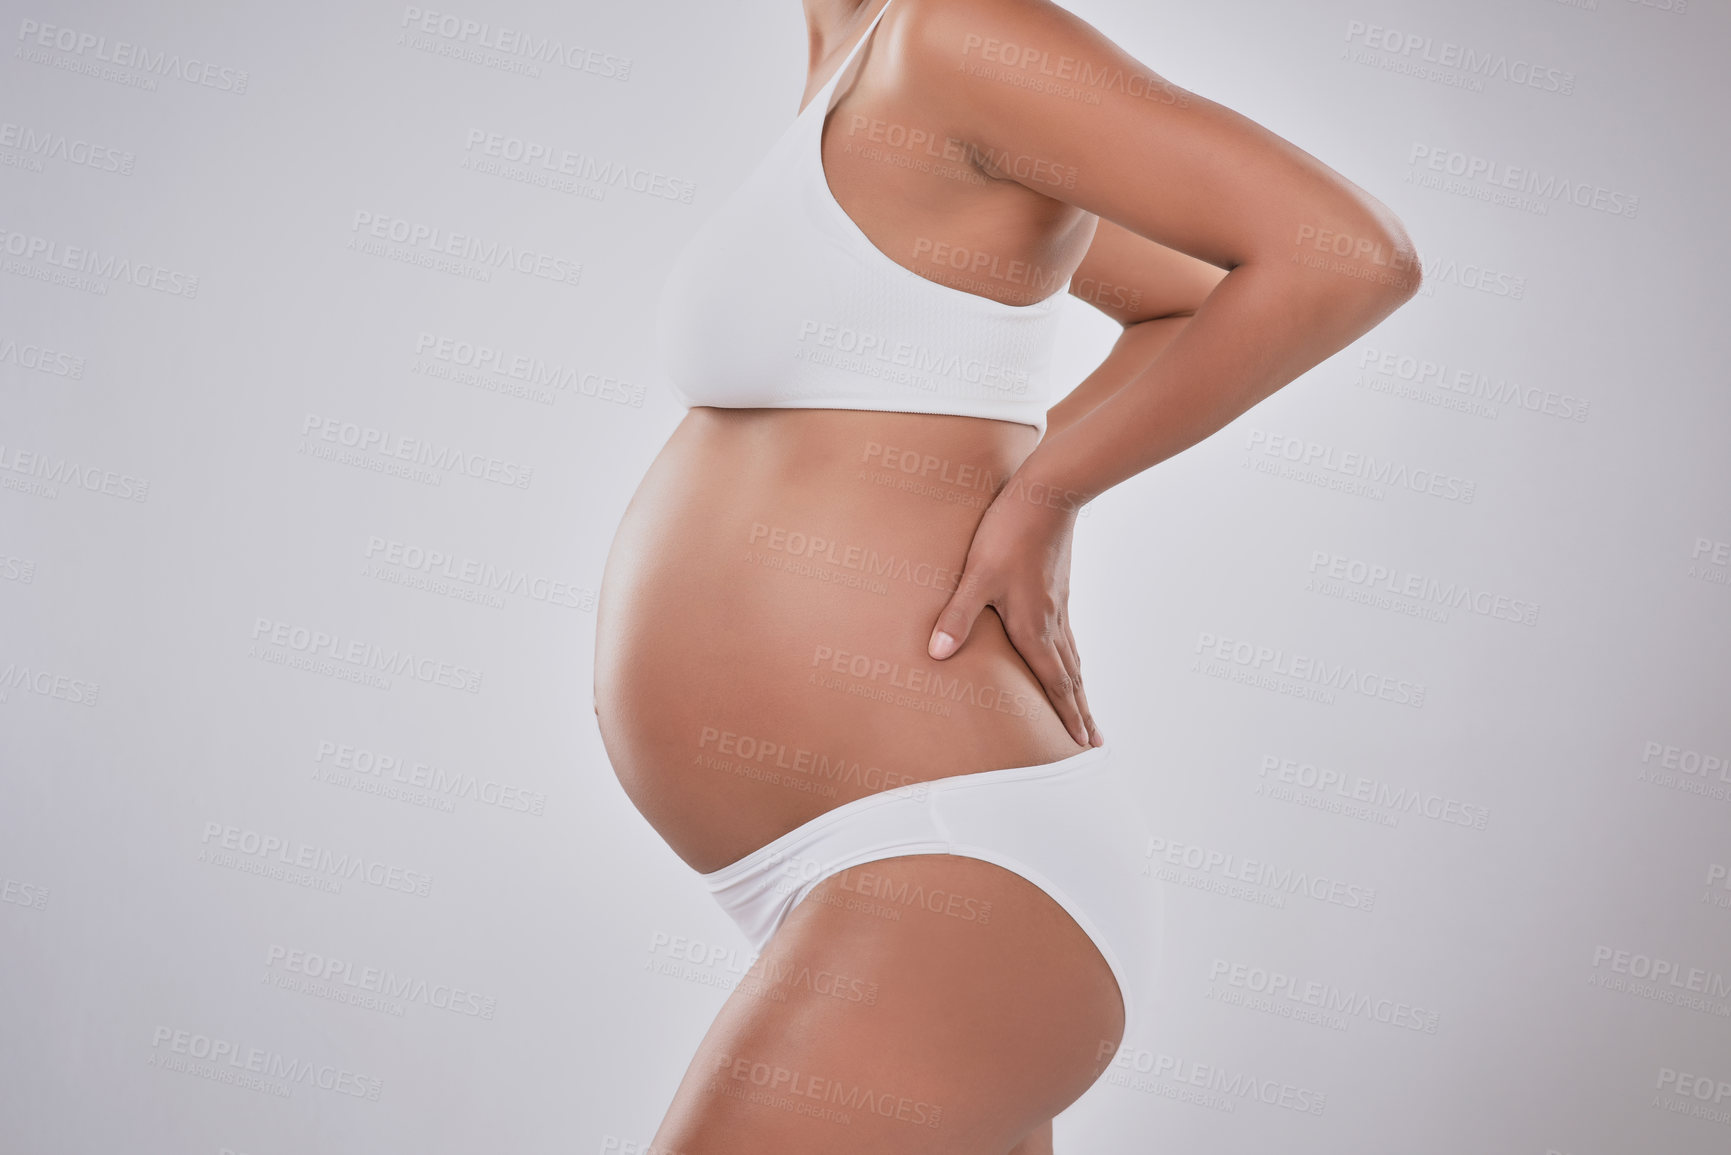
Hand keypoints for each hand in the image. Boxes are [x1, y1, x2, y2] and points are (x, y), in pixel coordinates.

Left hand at [926, 475, 1101, 747]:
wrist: (1047, 493)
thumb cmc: (1009, 532)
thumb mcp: (976, 574)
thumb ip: (957, 616)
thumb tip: (936, 654)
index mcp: (1035, 626)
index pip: (1054, 683)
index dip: (1065, 715)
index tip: (1080, 744)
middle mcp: (1052, 622)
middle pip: (1070, 678)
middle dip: (1080, 713)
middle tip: (1092, 744)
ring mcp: (1058, 606)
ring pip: (1073, 658)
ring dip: (1079, 689)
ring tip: (1085, 712)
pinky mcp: (1057, 589)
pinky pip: (1068, 637)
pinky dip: (1072, 661)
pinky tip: (1067, 659)